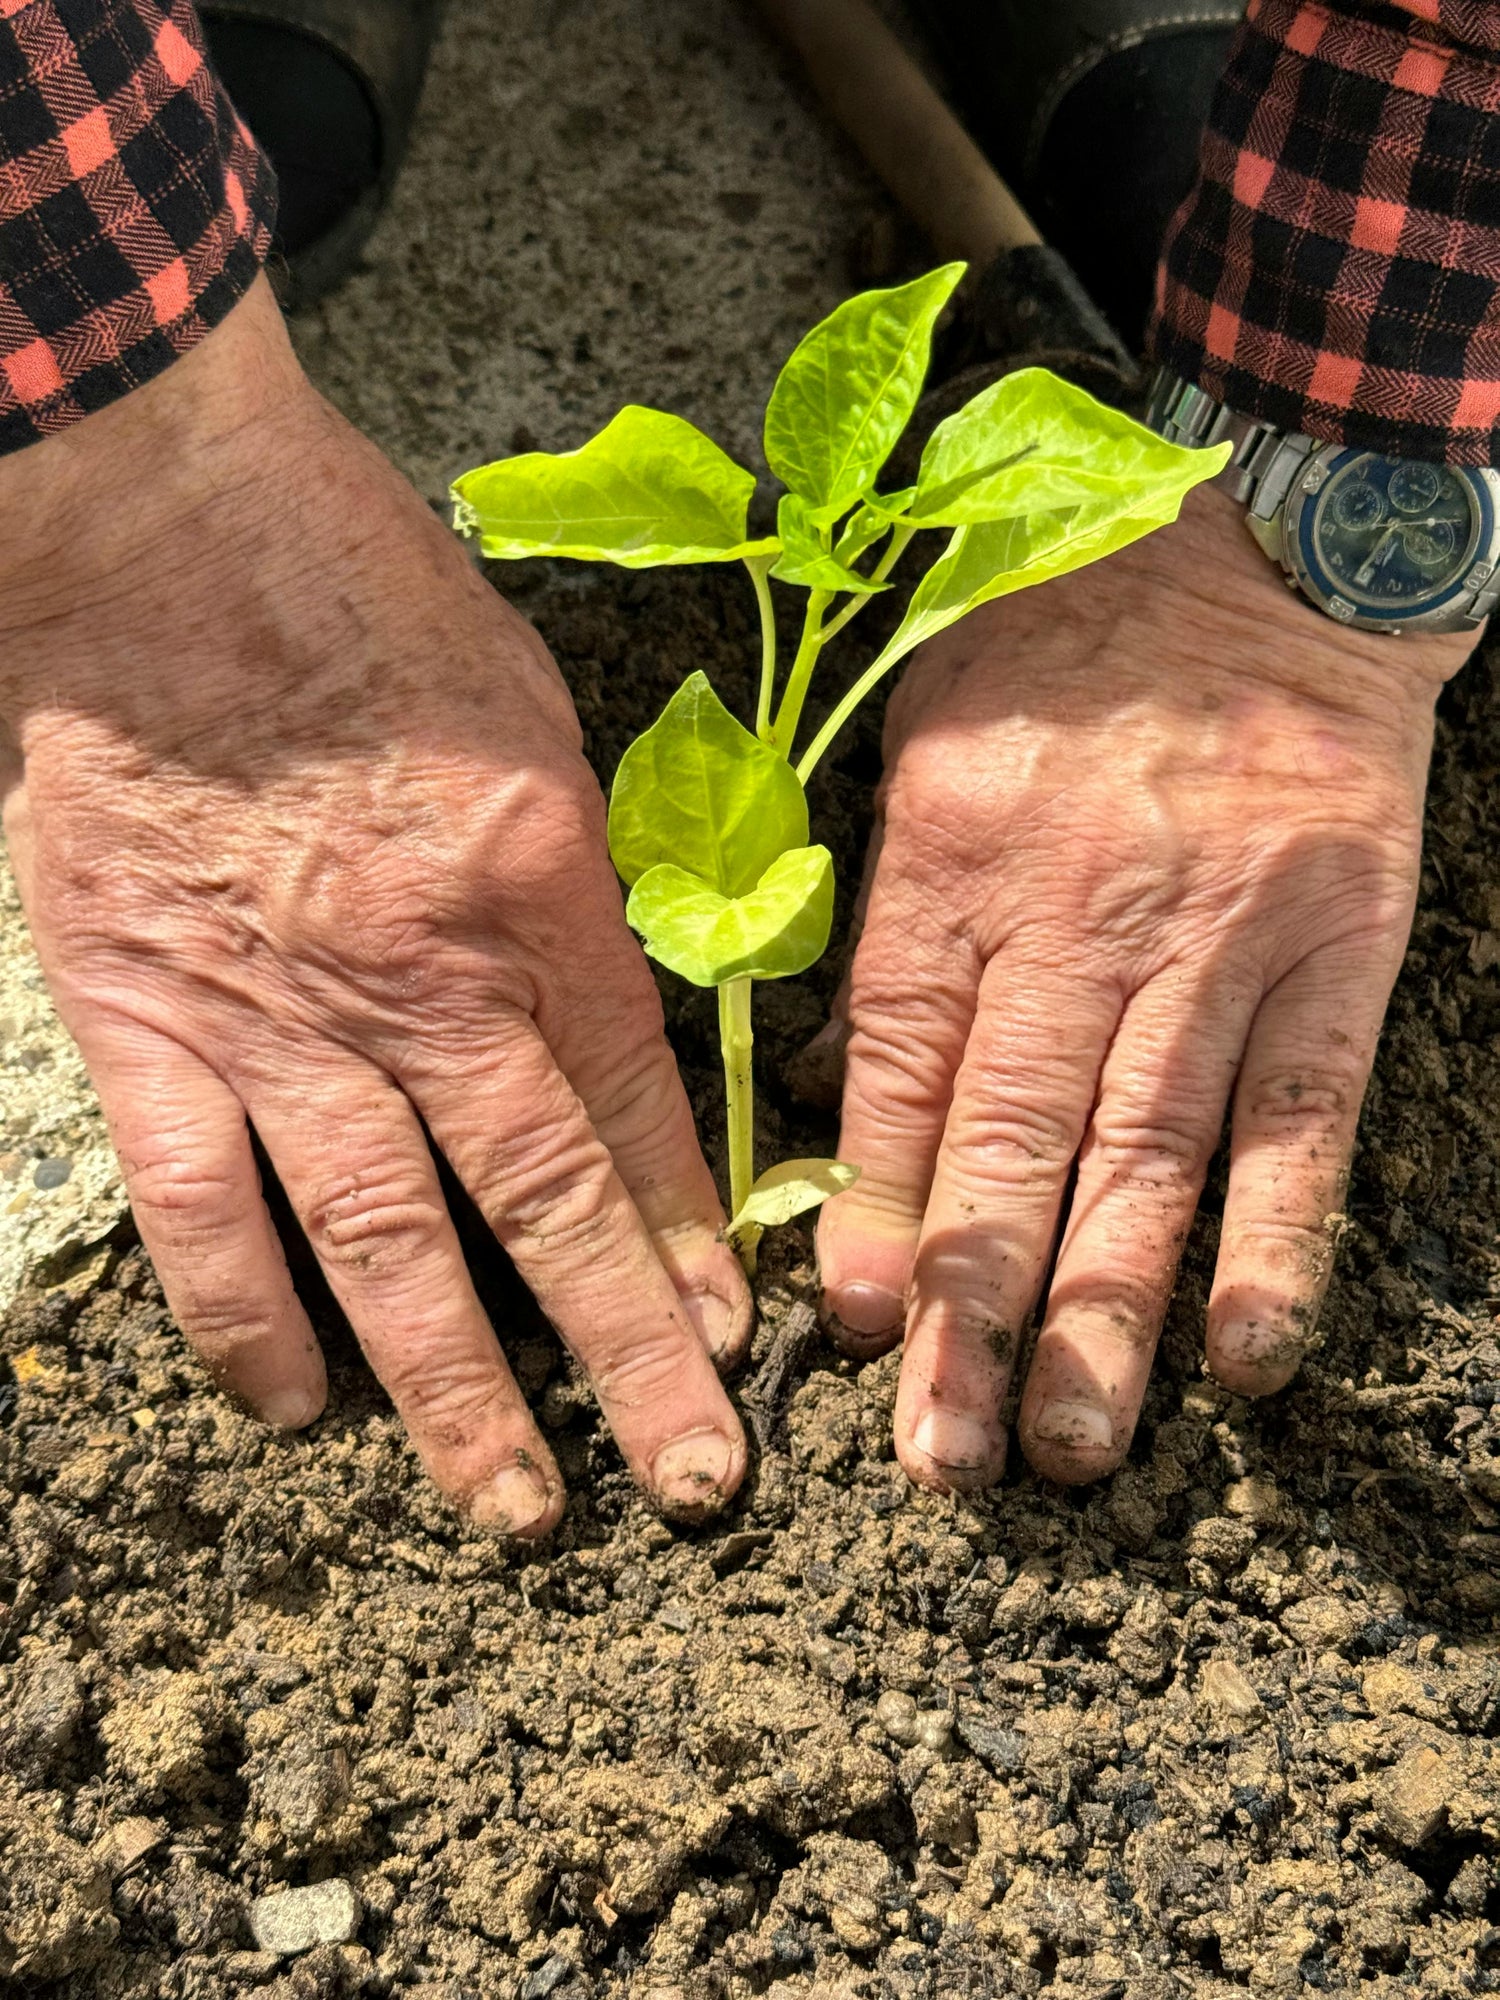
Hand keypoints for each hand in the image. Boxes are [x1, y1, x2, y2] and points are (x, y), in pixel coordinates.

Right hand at [0, 279, 750, 1532]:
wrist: (163, 528)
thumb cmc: (362, 596)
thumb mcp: (529, 721)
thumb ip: (572, 886)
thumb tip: (608, 1018)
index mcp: (533, 887)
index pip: (635, 1103)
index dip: (689, 1233)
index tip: (733, 1332)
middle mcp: (420, 977)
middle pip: (543, 1201)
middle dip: (627, 1354)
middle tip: (693, 1479)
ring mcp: (275, 1014)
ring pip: (386, 1243)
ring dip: (456, 1392)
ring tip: (519, 1506)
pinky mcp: (146, 1019)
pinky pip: (204, 1206)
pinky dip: (247, 1317)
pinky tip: (296, 1406)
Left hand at [816, 484, 1471, 1490]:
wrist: (1266, 553)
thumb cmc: (1068, 644)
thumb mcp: (926, 738)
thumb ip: (882, 914)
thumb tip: (815, 1091)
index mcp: (953, 854)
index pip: (898, 1063)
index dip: (870, 1203)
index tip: (848, 1325)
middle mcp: (1076, 912)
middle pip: (1011, 1139)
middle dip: (971, 1309)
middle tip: (942, 1454)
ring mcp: (1213, 942)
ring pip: (1145, 1156)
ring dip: (1107, 1313)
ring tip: (1074, 1446)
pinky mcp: (1334, 956)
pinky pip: (1300, 1114)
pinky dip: (1277, 1236)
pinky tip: (1246, 1350)